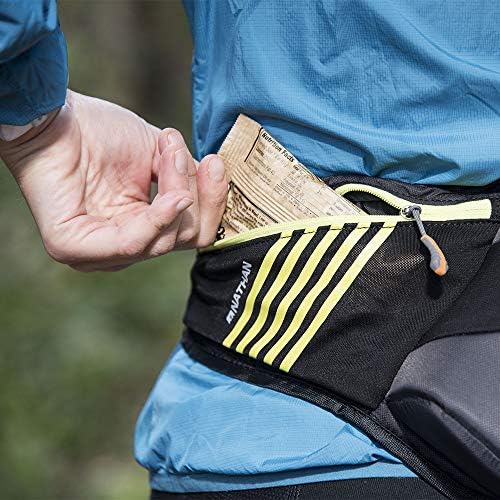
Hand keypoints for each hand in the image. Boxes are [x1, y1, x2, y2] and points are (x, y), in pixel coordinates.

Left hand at [0, 90, 227, 270]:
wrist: (55, 113)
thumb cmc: (101, 131)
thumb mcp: (160, 156)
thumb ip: (186, 180)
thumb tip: (215, 188)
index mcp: (141, 227)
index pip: (190, 233)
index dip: (211, 204)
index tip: (215, 164)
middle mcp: (122, 245)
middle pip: (183, 241)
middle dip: (195, 196)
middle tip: (182, 155)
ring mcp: (97, 252)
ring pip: (162, 244)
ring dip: (177, 193)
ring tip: (170, 154)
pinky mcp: (72, 248)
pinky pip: (131, 244)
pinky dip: (158, 219)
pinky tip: (173, 196)